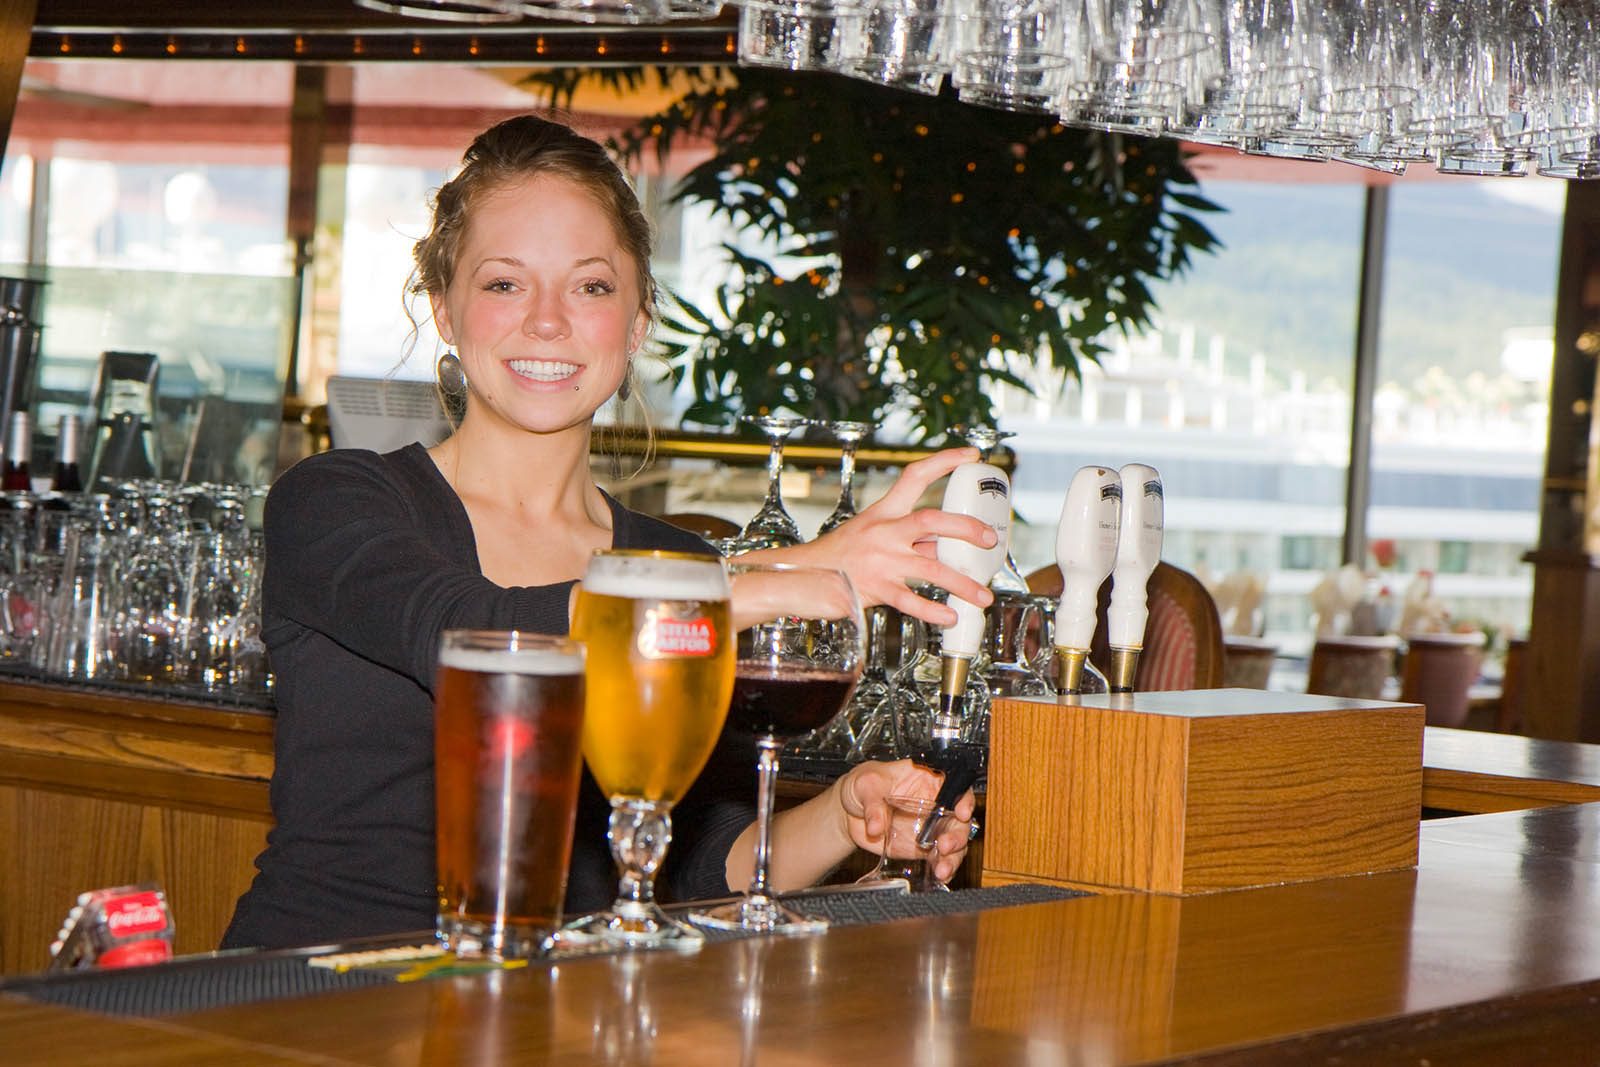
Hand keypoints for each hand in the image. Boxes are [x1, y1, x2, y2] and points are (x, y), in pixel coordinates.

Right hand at [761, 447, 996, 626]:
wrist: (794, 576)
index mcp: (882, 512)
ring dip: (962, 582)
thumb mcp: (870, 537)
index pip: (915, 476)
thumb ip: (907, 541)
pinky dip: (932, 609)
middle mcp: (882, 531)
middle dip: (965, 527)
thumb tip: (946, 550)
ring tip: (983, 596)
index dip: (944, 461)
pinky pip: (909, 600)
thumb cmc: (836, 558)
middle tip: (988, 539)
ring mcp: (878, 560)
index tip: (971, 454)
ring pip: (930, 566)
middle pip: (930, 520)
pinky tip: (949, 615)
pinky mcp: (871, 588)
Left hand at [836, 759, 977, 885]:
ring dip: (953, 858)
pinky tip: (939, 877)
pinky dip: (942, 870)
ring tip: (942, 870)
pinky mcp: (922, 849)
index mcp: (928, 782)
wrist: (850, 811)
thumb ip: (872, 805)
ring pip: (954, 844)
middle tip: (944, 846)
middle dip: (957, 835)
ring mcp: (930, 829)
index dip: (964, 799)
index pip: (955, 787)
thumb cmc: (863, 786)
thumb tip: (876, 827)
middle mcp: (935, 806)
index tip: (961, 812)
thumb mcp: (866, 785)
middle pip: (959, 820)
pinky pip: (939, 860)